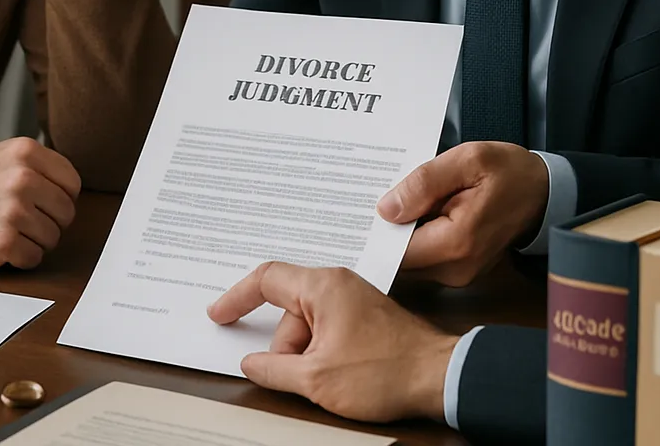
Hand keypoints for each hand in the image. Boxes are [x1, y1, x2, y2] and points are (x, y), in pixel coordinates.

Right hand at [0, 137, 80, 269]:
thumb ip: (34, 165)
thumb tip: (67, 186)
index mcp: (25, 152)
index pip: (72, 182)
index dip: (61, 197)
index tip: (46, 204)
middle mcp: (23, 178)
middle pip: (66, 212)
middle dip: (50, 222)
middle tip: (25, 222)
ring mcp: (14, 211)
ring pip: (53, 237)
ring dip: (35, 241)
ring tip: (9, 231)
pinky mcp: (3, 242)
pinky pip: (34, 258)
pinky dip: (21, 258)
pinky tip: (2, 246)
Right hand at [208, 262, 457, 423]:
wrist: (440, 376)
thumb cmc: (386, 372)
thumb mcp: (318, 379)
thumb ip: (275, 369)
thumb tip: (252, 364)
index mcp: (322, 286)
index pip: (266, 279)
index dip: (237, 297)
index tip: (219, 314)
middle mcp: (336, 282)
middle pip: (288, 309)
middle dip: (285, 347)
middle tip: (297, 376)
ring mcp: (352, 297)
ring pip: (308, 322)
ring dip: (307, 352)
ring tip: (329, 379)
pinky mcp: (364, 313)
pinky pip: (327, 325)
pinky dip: (321, 349)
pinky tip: (336, 371)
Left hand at [377, 142, 549, 285]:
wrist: (544, 191)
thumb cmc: (508, 171)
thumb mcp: (467, 160)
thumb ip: (425, 183)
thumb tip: (387, 209)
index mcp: (457, 242)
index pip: (396, 250)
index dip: (373, 231)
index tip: (353, 210)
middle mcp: (456, 268)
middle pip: (399, 256)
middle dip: (381, 229)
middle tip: (362, 198)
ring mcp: (458, 273)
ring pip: (409, 256)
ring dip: (397, 230)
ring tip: (386, 196)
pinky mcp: (458, 268)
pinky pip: (423, 253)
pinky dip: (412, 233)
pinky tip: (408, 206)